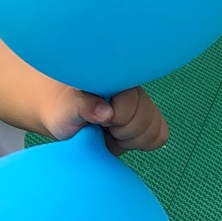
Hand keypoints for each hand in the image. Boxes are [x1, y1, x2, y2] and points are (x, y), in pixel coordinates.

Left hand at [47, 85, 168, 155]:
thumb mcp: (66, 108)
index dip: (119, 116)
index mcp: (113, 77)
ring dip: (129, 138)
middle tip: (102, 127)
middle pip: (146, 118)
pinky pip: (158, 136)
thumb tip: (107, 112)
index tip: (101, 120)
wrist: (65, 117)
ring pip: (154, 130)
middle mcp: (132, 88)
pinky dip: (139, 143)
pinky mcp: (146, 120)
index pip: (134, 100)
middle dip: (123, 130)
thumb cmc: (63, 110)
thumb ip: (82, 106)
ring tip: (109, 132)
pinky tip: (119, 137)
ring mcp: (141, 105)